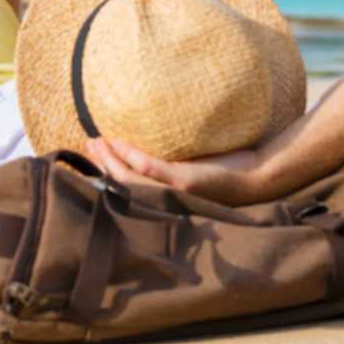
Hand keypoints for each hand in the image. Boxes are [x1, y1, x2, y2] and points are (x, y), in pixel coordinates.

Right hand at [84, 137, 270, 206]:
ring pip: (128, 179)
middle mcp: (164, 202)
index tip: (91, 156)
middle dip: (100, 165)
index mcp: (164, 201)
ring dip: (108, 160)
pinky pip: (149, 168)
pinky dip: (130, 156)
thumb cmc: (225, 172)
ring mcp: (172, 193)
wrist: (256, 178)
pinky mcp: (183, 181)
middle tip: (87, 144)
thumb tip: (152, 146)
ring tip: (96, 141)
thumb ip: (170, 164)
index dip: (105, 175)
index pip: (126, 190)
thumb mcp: (192, 169)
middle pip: (120, 186)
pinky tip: (120, 141)